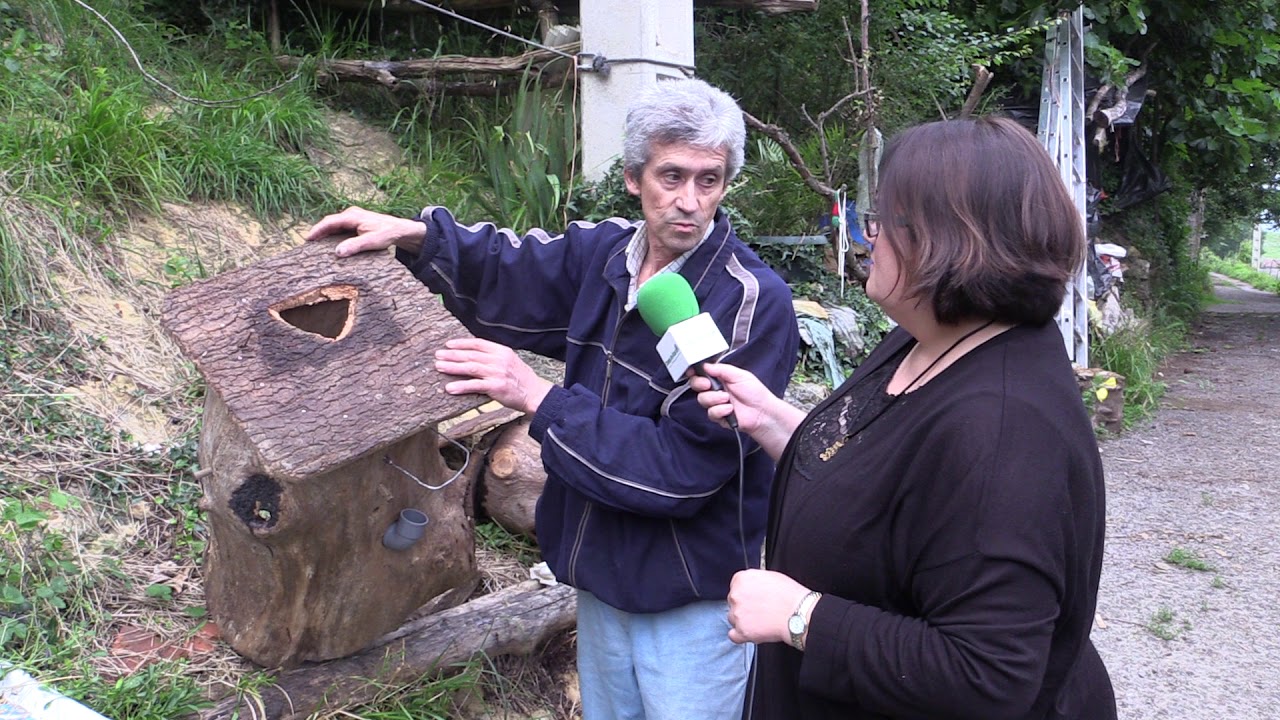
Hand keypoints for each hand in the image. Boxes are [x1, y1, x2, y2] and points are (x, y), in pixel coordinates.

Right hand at [305, 206, 426, 256]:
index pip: (329, 222)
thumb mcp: (371, 241)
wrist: (400, 229)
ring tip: (314, 244)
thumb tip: (337, 252)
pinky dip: (332, 234)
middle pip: (329, 222)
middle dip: (318, 232)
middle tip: (307, 244)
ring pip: (334, 225)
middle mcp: (350, 214)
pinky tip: (329, 243)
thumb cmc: (387, 233)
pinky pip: (340, 227)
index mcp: (352, 216)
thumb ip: (355, 246)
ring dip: (325, 233)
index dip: (317, 230)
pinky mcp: (356, 223)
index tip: (308, 239)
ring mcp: (353, 218)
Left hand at [434, 338, 552, 414]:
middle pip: (471, 355)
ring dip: (453, 367)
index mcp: (502, 351)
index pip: (478, 343)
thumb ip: (494, 357)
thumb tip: (474, 356)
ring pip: (471, 367)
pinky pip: (475, 385)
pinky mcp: (496, 387)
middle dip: (452, 354)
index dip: (462, 343)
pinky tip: (450, 387)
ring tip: (439, 367)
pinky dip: (461, 386)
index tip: (449, 344)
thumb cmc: (521, 379)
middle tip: (438, 355)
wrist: (535, 393)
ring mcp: (497, 373)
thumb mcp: (510, 361)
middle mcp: (499, 359)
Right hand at [689, 362, 773, 432]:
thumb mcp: (739, 375)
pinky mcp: (718, 416)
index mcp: (720, 378)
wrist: (762, 412)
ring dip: (715, 398)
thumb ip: (721, 369)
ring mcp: (716, 403)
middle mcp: (716, 390)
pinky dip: (720, 410)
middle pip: (696, 386)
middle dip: (700, 384)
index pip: (702, 373)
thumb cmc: (755, 393)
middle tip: (708, 385)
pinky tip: (730, 409)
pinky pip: (711, 413)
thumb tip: (706, 365)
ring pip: (702, 399)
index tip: (693, 372)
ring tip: (728, 399)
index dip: (694, 372)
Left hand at [726, 569, 811, 645]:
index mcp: (741, 579)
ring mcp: (737, 614)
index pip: (735, 587)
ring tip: (760, 621)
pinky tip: (750, 633)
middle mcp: (736, 595)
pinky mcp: (742, 631)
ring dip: (742, 620)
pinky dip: (740, 635)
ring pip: (732, 618)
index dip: (745, 594)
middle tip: (758, 610)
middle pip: (733, 602)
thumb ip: (754, 581)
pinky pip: (733, 635)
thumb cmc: (789, 595)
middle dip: (743, 606)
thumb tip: (750, 587)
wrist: (798, 614)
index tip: (752, 598)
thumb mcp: (770, 576)